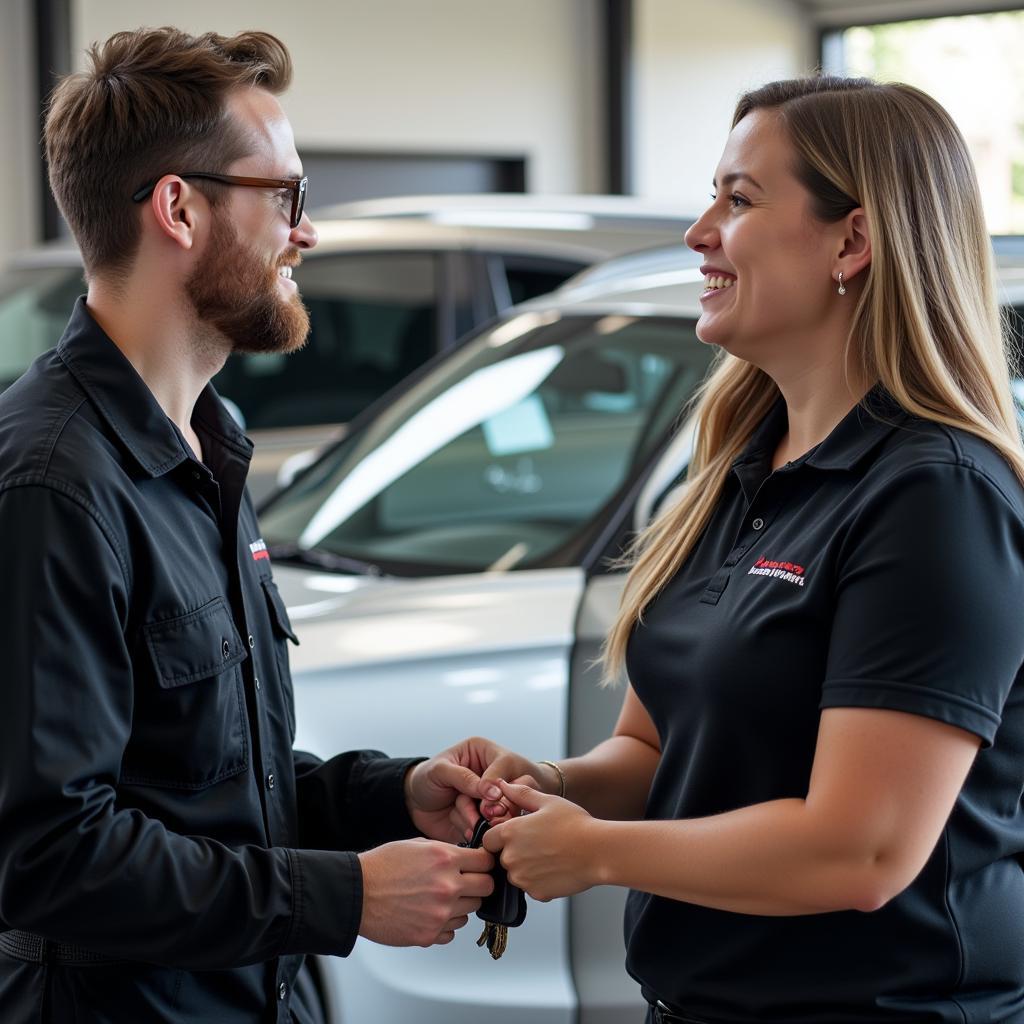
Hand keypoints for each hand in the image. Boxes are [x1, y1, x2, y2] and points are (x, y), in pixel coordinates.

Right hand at [357, 838, 494, 946]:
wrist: (356, 894)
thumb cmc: (382, 867)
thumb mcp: (416, 844)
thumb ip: (445, 851)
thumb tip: (466, 857)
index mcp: (445, 859)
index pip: (486, 861)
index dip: (484, 862)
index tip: (480, 865)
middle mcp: (447, 886)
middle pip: (486, 888)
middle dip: (478, 883)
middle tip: (465, 883)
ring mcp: (440, 913)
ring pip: (471, 911)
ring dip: (460, 905)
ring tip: (437, 898)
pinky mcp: (429, 935)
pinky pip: (453, 932)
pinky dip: (445, 924)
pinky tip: (429, 914)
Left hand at [404, 737, 506, 841]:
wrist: (414, 805)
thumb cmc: (426, 779)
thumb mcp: (440, 770)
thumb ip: (464, 777)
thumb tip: (493, 791)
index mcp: (486, 753)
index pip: (505, 766)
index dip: (496, 785)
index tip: (487, 801)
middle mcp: (495, 776)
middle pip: (513, 790)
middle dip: (495, 806)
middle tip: (483, 813)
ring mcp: (494, 799)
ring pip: (503, 812)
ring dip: (481, 820)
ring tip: (466, 819)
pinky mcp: (489, 820)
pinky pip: (492, 828)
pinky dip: (478, 832)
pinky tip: (466, 831)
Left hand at [483, 780, 600, 901]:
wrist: (598, 851)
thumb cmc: (575, 823)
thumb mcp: (547, 801)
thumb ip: (520, 793)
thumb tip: (503, 785)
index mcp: (509, 832)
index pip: (487, 840)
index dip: (499, 837)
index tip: (516, 835)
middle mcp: (511, 857)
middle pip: (501, 857)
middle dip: (514, 852)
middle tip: (539, 844)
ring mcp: (523, 878)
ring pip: (516, 874)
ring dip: (526, 868)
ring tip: (550, 855)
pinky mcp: (536, 893)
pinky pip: (531, 887)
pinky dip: (539, 881)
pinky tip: (556, 868)